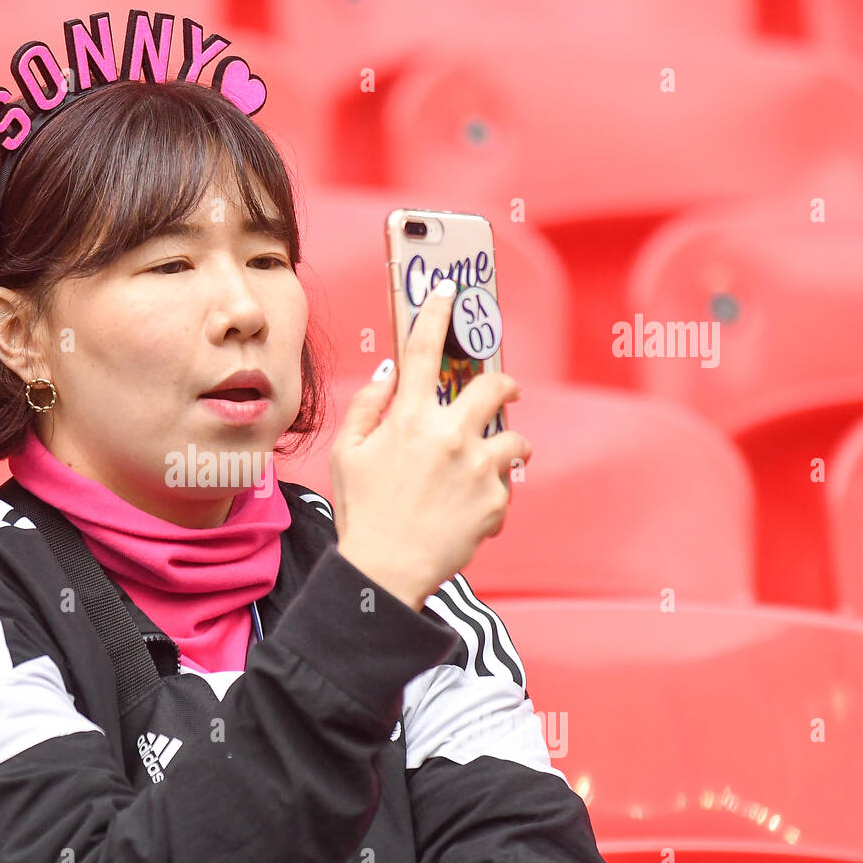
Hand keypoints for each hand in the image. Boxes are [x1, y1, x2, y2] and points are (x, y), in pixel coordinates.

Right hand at [330, 278, 530, 610]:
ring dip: (506, 445)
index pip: (423, 349)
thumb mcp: (348, 455)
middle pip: (494, 387)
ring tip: (489, 463)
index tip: (449, 289)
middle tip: (503, 390)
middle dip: (503, 384)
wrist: (385, 572)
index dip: (436, 311)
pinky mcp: (495, 500)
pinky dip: (491, 494)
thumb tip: (391, 371)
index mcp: (408, 419)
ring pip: (514, 439)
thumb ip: (369, 407)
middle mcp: (448, 435)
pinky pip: (504, 485)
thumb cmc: (362, 513)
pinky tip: (468, 510)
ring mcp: (477, 468)